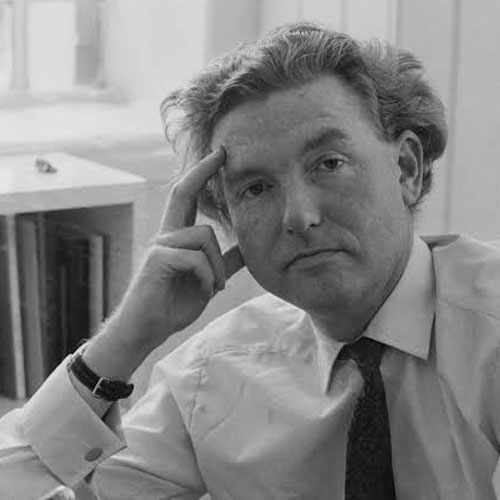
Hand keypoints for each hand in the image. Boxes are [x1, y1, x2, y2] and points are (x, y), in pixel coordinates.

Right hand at [110, 147, 244, 355]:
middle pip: (182, 193)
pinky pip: (194, 258)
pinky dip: (207, 276)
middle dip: (202, 171)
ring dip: (216, 265)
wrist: (147, 330)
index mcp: (177, 237)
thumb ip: (223, 263)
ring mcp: (159, 246)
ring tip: (215, 287)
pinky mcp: (156, 260)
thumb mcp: (206, 279)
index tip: (219, 155)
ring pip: (203, 236)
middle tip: (223, 153)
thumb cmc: (173, 303)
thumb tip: (247, 250)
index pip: (187, 197)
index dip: (201, 174)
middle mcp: (165, 235)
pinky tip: (206, 291)